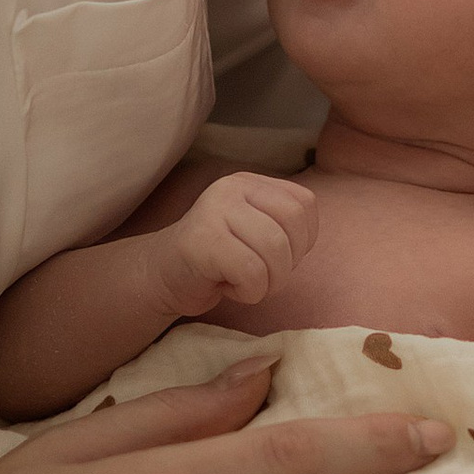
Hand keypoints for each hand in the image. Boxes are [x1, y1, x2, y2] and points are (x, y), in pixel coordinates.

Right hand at [164, 172, 317, 312]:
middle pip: (292, 225)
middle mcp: (231, 187)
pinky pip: (251, 271)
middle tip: (263, 278)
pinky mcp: (201, 240)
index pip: (304, 205)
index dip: (303, 242)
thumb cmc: (219, 262)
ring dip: (268, 282)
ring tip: (245, 283)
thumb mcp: (256, 231)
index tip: (277, 258)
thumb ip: (284, 225)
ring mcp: (213, 210)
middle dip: (287, 264)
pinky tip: (226, 286)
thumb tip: (309, 236)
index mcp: (250, 182)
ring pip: (274, 248)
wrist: (163, 277)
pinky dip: (249, 291)